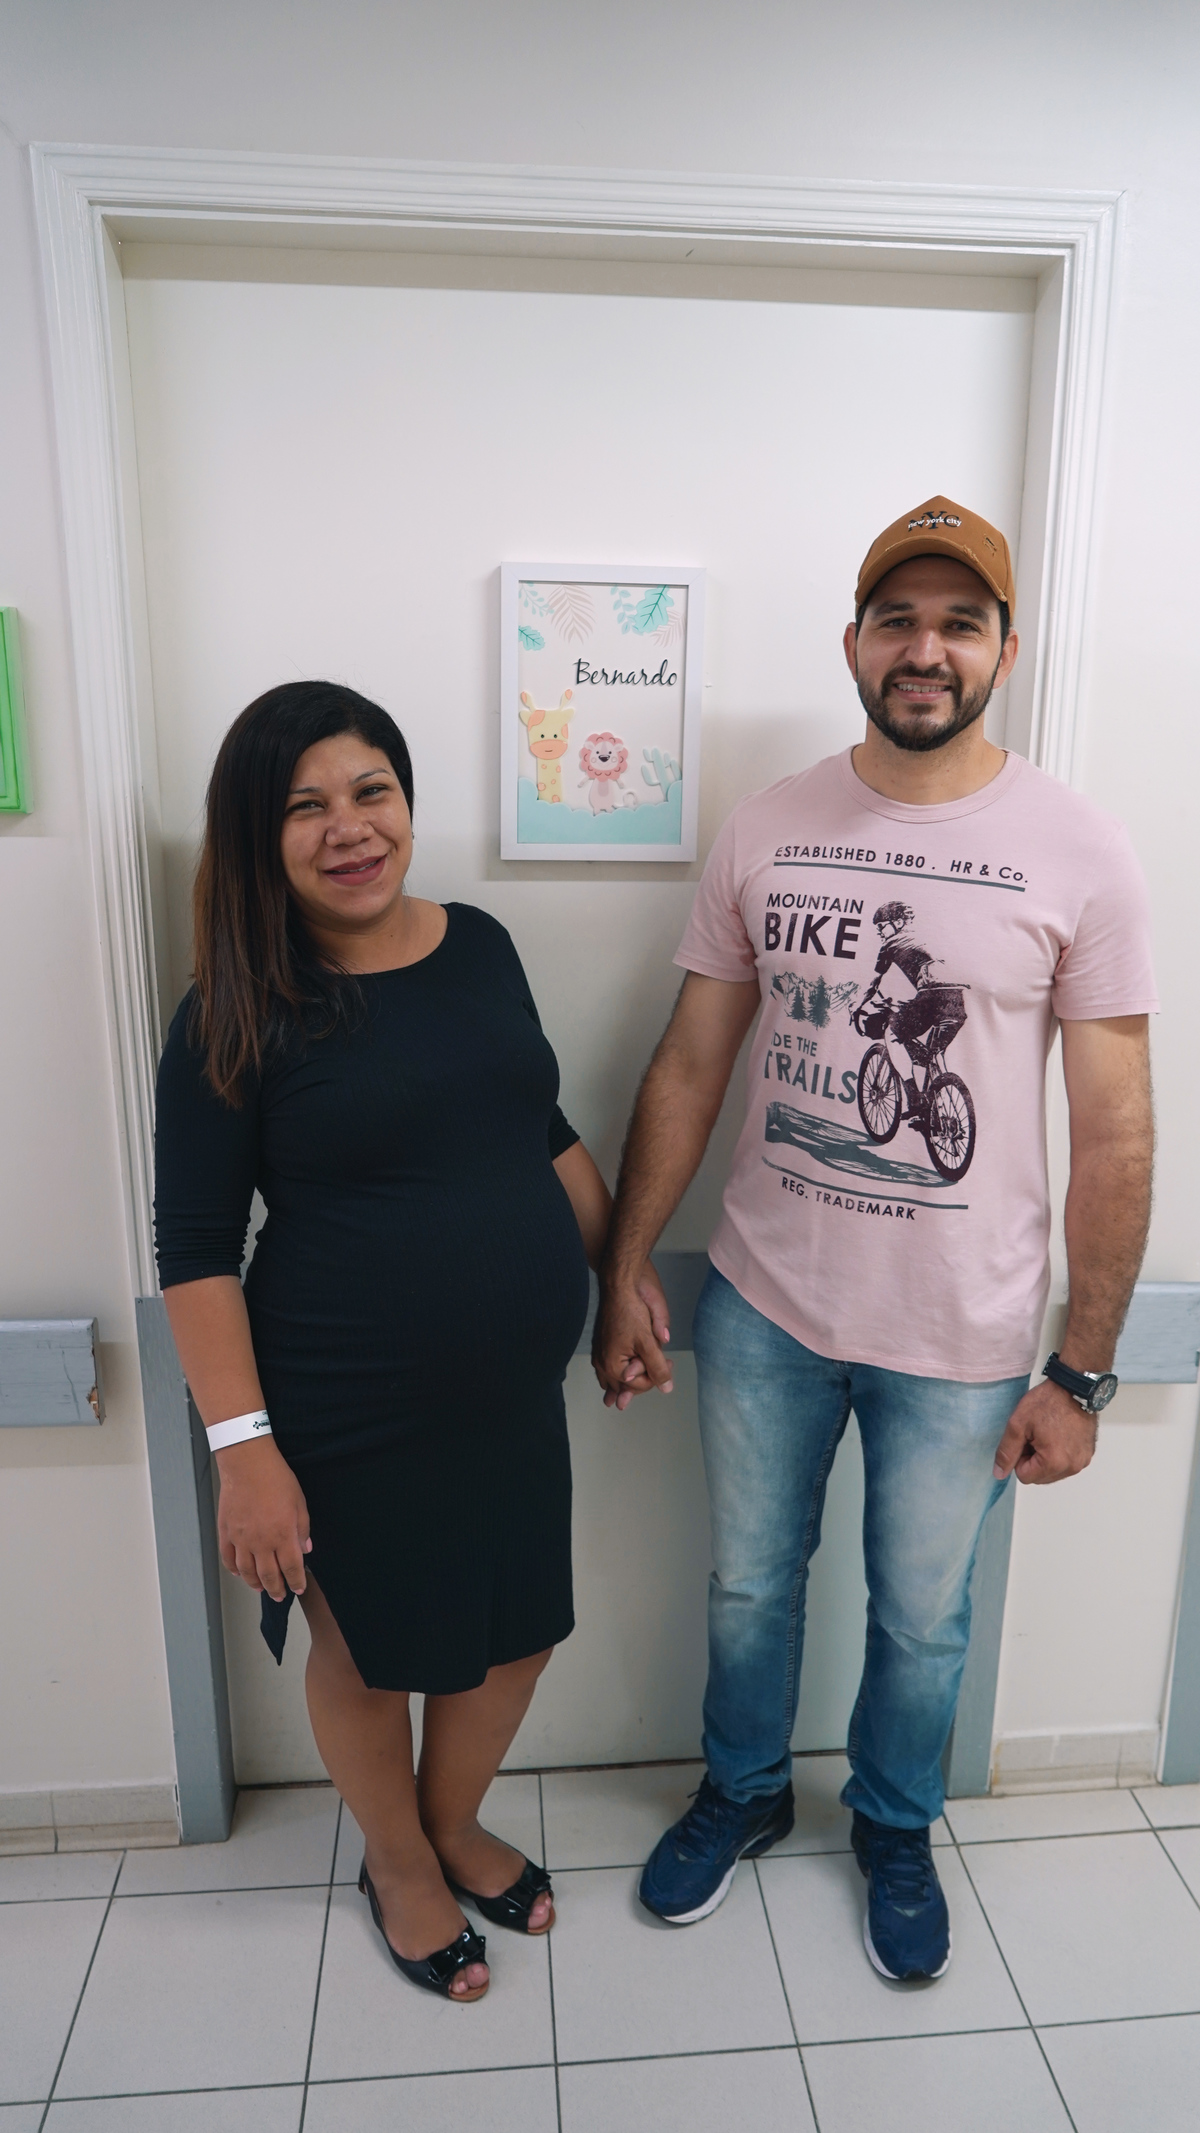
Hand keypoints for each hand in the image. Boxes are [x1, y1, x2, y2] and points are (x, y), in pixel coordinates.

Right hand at [215, 1438, 311, 1597]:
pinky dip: (234, 1570)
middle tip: (280, 1595)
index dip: (296, 1582)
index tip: (299, 1588)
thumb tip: (304, 1549)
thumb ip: (302, 1529)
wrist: (248, 1464)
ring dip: (255, 1584)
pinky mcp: (226, 1533)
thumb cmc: (276, 1478)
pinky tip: (239, 1573)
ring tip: (261, 1588)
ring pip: (247, 1572)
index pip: (291, 1569)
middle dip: (276, 1589)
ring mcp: (241, 1539)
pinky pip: (228, 1559)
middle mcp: (261, 1542)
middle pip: (269, 1576)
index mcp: (283, 1535)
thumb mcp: (300, 1503)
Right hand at [593, 1263, 673, 1411]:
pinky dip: (615, 1375)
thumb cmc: (630, 1311)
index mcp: (612, 1366)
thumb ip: (657, 1368)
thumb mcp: (649, 1342)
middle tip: (663, 1364)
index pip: (640, 1386)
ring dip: (624, 1385)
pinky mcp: (600, 1347)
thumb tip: (666, 1388)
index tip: (668, 1362)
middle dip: (643, 1379)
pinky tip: (620, 1378)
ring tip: (631, 1392)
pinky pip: (606, 1370)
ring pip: (612, 1380)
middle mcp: (601, 1364)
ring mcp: (598, 1355)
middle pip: (625, 1386)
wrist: (617, 1288)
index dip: (657, 1376)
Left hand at [992, 1379, 1097, 1485]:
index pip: (1024, 1476)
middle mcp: (1072, 1467)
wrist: (1074, 1387)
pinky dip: (1059, 1454)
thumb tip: (999, 1474)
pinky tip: (1059, 1434)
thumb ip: (1007, 1452)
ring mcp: (1082, 1461)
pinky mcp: (1088, 1454)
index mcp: (1054, 1462)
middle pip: (1040, 1477)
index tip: (1025, 1438)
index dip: (1019, 1457)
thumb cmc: (1047, 1402)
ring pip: (1053, 1472)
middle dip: (1033, 1459)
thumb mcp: (1018, 1424)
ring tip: (1047, 1433)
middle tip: (1035, 1435)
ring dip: (1046, 1458)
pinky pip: (1066, 1464)